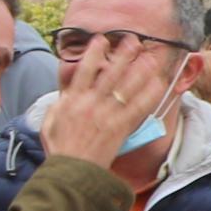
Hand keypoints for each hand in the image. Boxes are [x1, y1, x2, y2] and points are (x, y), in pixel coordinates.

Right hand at [42, 33, 167, 170]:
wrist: (70, 172)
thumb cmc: (59, 148)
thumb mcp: (50, 121)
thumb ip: (60, 102)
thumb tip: (67, 89)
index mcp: (72, 100)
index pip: (84, 70)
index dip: (93, 52)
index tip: (101, 39)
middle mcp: (91, 103)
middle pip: (110, 73)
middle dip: (123, 54)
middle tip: (133, 40)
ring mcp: (107, 114)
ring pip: (127, 86)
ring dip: (140, 69)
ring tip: (151, 56)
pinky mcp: (121, 127)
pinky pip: (139, 107)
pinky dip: (150, 94)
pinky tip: (159, 83)